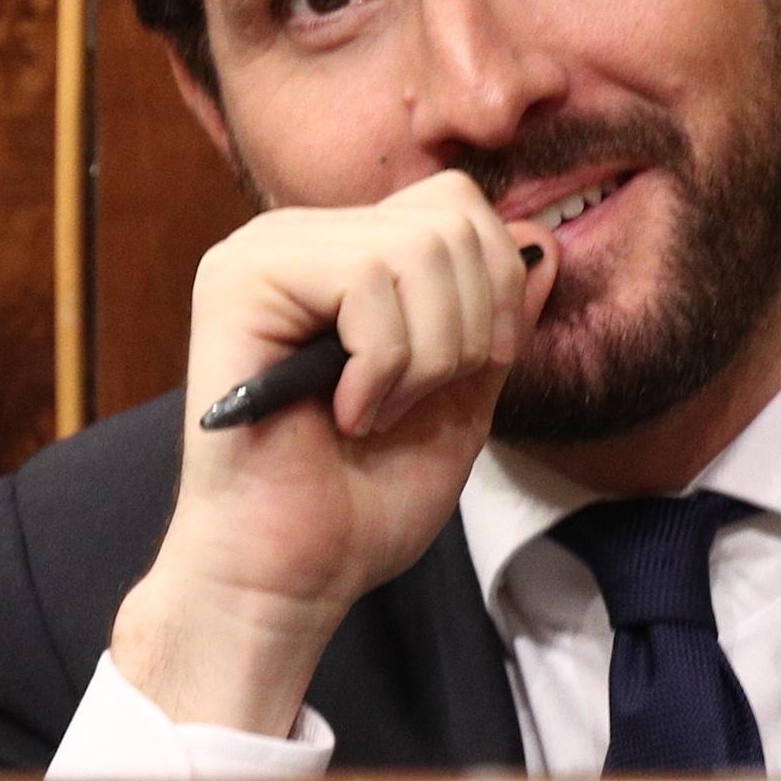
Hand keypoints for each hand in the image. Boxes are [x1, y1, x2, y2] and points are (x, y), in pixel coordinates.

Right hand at [107, 170, 556, 734]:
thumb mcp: (462, 401)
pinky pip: (366, 281)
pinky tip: (347, 414)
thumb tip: (543, 239)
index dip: (493, 287)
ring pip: (415, 248)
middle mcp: (296, 238)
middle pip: (448, 217)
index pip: (455, 205)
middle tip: (415, 403)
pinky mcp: (238, 281)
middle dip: (468, 328)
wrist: (289, 575)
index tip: (464, 375)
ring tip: (377, 414)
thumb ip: (497, 321)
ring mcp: (260, 254)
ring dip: (426, 356)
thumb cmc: (358, 503)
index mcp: (343, 255)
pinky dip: (383, 365)